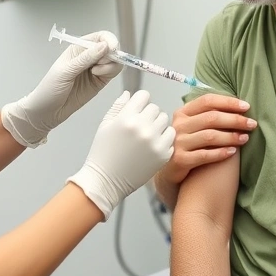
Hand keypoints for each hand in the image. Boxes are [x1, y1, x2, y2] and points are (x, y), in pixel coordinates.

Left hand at [1, 31, 122, 146]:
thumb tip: (104, 46)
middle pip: (110, 47)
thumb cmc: (50, 89)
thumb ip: (86, 58)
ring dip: (110, 64)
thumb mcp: (66, 71)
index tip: (112, 48)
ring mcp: (96, 69)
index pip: (99, 37)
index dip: (108, 40)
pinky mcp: (100, 81)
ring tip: (96, 72)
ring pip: (114, 60)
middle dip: (110, 54)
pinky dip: (111, 72)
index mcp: (78, 48)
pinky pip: (113, 72)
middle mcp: (89, 56)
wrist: (47, 112)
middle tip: (100, 63)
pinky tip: (98, 76)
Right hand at [68, 90, 174, 219]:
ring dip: (158, 126)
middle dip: (149, 115)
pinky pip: (171, 137)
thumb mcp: (105, 125)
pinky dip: (164, 140)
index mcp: (126, 118)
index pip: (144, 96)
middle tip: (141, 127)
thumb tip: (129, 94)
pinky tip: (152, 146)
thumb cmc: (103, 153)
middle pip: (156, 108)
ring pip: (165, 121)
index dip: (140, 102)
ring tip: (147, 136)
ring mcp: (154, 142)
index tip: (137, 110)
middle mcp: (142, 128)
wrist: (106, 181)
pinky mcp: (163, 155)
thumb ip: (118, 107)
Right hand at [156, 94, 255, 200]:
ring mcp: (178, 143)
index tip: (247, 107)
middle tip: (252, 124)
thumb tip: (239, 106)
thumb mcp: (193, 125)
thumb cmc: (189, 144)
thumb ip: (209, 115)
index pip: (207, 101)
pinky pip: (204, 155)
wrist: (170, 169)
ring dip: (231, 136)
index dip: (228, 102)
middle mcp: (179, 125)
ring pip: (210, 136)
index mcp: (183, 112)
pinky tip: (233, 152)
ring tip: (245, 138)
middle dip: (235, 120)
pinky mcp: (180, 160)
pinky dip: (221, 153)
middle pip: (211, 118)